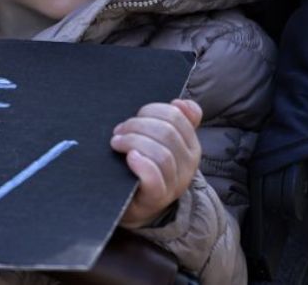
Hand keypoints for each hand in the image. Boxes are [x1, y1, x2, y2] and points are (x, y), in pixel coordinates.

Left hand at [110, 99, 202, 228]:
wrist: (137, 204)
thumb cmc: (147, 166)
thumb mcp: (163, 142)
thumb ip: (175, 122)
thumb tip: (181, 103)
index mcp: (191, 145)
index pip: (177, 117)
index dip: (151, 111)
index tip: (135, 116)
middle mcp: (188, 164)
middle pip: (167, 133)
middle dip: (138, 126)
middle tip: (119, 131)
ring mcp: (175, 183)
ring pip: (161, 154)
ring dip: (134, 142)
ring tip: (116, 143)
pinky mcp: (158, 198)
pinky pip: (154, 178)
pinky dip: (141, 164)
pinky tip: (129, 158)